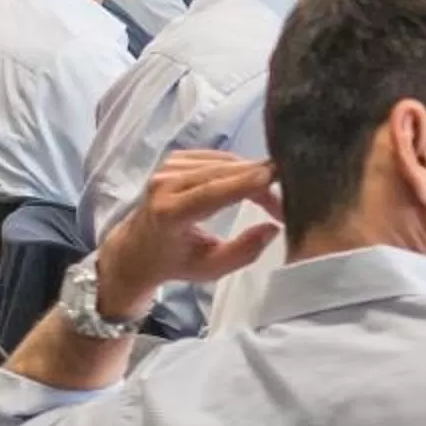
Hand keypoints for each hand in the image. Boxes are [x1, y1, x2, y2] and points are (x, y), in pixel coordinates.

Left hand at [96, 152, 281, 312]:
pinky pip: (219, 157)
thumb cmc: (176, 261)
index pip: (211, 192)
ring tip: (269, 200)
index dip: (245, 183)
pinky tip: (249, 185)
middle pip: (223, 173)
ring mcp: (168, 167)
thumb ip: (243, 252)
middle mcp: (164, 184)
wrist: (138, 247)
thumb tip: (273, 227)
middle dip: (260, 182)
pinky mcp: (175, 158)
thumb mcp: (211, 268)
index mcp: (168, 214)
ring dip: (253, 176)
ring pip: (224, 162)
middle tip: (287, 201)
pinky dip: (239, 169)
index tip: (276, 177)